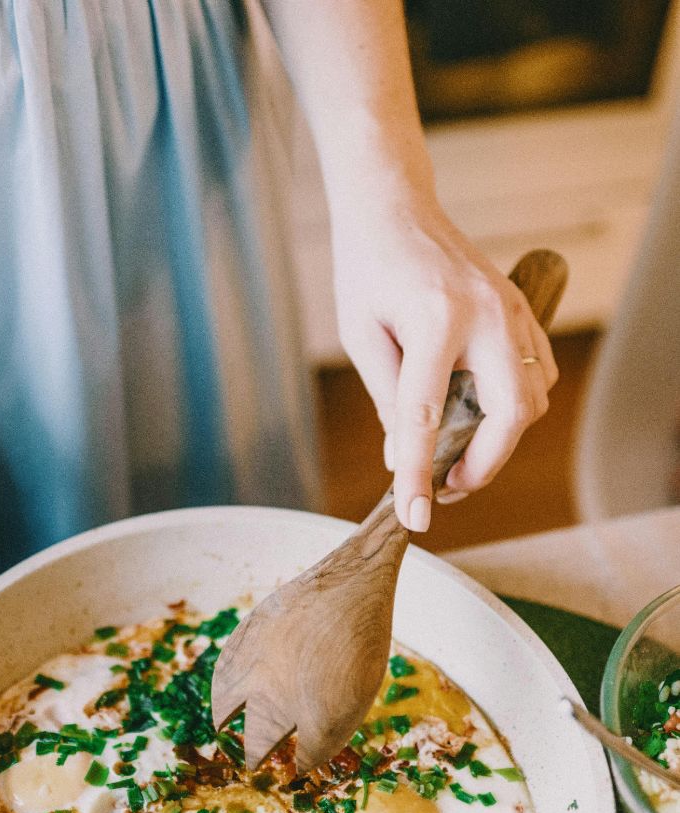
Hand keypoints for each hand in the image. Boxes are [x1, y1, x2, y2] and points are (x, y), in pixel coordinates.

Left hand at [329, 187, 557, 530]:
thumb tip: (402, 460)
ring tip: (457, 454)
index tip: (415, 517)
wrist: (395, 206)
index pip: (427, 417)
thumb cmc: (368, 268)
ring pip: (533, 398)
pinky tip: (479, 414)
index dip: (418, 474)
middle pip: (511, 413)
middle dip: (484, 464)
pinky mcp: (522, 310)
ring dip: (501, 438)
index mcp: (438, 320)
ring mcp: (513, 310)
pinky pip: (538, 372)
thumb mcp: (363, 337)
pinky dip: (515, 406)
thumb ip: (388, 400)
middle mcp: (487, 315)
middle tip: (446, 486)